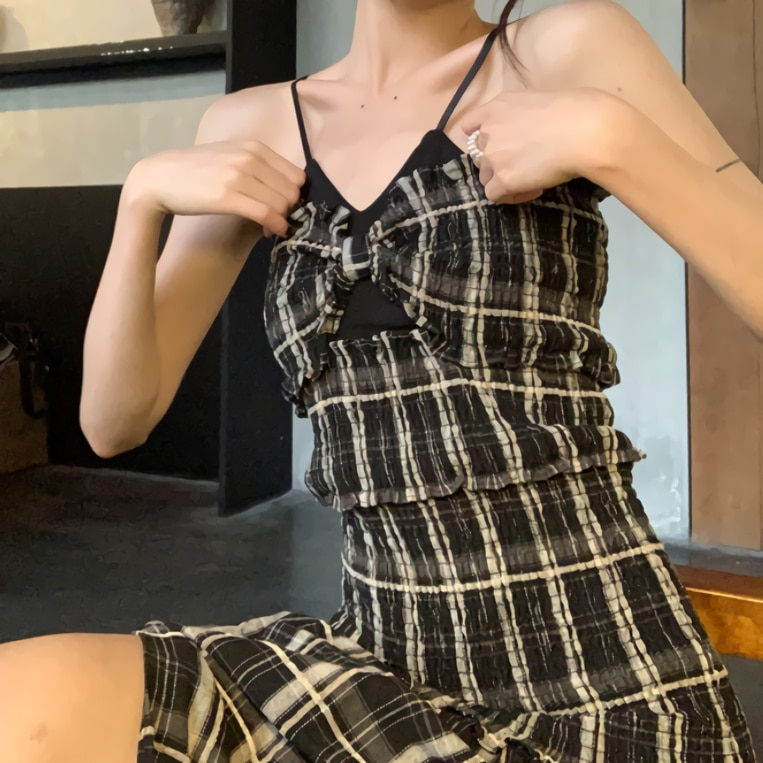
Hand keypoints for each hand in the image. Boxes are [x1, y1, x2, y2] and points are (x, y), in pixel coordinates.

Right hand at [125, 140, 305, 237]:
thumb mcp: (230, 157)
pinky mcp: (228, 196)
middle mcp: (250, 158)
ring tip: (270, 228)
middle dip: (290, 210)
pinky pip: (266, 214)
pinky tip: (270, 232)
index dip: (295, 195)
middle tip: (278, 221)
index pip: (296, 175)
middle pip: (292, 191)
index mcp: (254, 147)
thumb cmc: (195, 171)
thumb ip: (256, 167)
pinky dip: (275, 226)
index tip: (285, 207)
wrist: (159, 177)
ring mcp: (239, 176)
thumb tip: (282, 190)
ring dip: (282, 221)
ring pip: (282, 203)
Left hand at [461, 87, 609, 203]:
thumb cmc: (576, 110)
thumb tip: (530, 129)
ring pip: (486, 177)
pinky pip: (494, 195)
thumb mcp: (540, 101)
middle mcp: (489, 130)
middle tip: (524, 165)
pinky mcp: (503, 180)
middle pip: (480, 155)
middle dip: (498, 162)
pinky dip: (511, 196)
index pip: (470, 126)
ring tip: (531, 179)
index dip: (480, 138)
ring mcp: (494, 156)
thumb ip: (523, 116)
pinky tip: (532, 190)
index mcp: (497, 106)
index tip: (496, 145)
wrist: (584, 131)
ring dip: (504, 180)